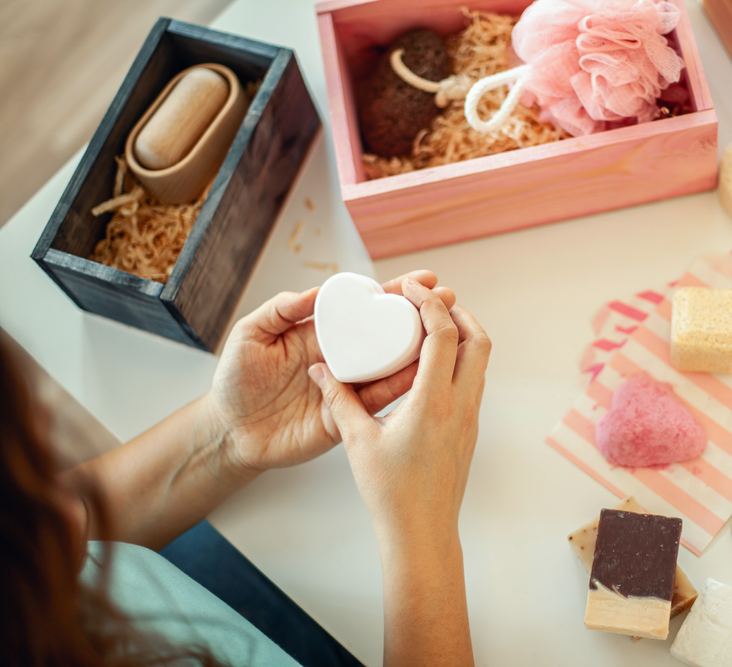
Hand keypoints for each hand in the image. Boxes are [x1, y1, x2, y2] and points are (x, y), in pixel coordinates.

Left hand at [209, 271, 455, 473]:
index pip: (365, 309)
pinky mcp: (348, 418)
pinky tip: (423, 372)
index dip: (394, 293)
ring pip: (392, 367)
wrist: (229, 431)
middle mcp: (343, 359)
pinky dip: (401, 387)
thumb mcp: (251, 335)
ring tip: (447, 331)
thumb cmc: (235, 382)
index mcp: (324, 335)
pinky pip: (378, 402)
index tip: (424, 279)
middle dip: (421, 316)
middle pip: (388, 334)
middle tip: (448, 300)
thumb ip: (281, 310)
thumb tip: (317, 291)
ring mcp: (348, 388)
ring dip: (421, 349)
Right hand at [309, 278, 488, 666]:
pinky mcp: (469, 430)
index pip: (445, 335)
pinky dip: (459, 361)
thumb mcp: (357, 441)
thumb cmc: (391, 492)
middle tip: (430, 302)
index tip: (413, 288)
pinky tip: (431, 366)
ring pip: (480, 362)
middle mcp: (461, 405)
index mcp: (434, 402)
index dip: (431, 304)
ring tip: (430, 327)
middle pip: (479, 340)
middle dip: (458, 313)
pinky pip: (473, 382)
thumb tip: (320, 370)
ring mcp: (470, 418)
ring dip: (462, 336)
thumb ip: (338, 400)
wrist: (422, 532)